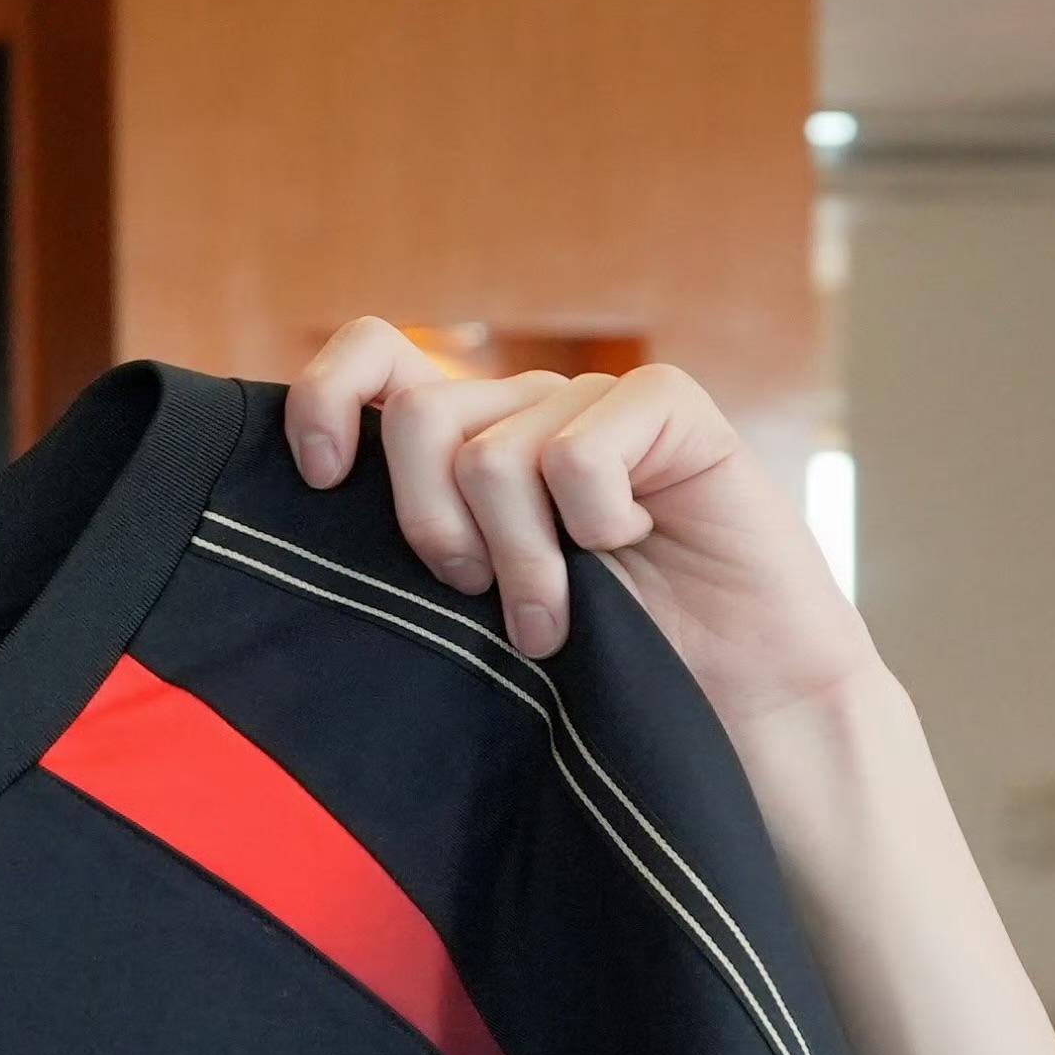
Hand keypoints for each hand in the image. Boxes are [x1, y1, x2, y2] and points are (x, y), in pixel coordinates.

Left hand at [283, 322, 873, 732]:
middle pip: (417, 418)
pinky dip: (595, 524)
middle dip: (434, 529)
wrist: (738, 698)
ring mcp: (597, 399)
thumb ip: (414, 537)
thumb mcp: (472, 599)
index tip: (322, 481)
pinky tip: (634, 543)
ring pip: (493, 455)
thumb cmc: (598, 659)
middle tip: (482, 597)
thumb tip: (315, 501)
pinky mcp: (669, 406)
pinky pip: (579, 455)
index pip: (373, 356)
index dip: (327, 399)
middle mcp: (524, 405)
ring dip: (522, 559)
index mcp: (466, 436)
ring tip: (557, 614)